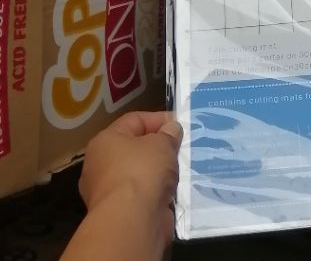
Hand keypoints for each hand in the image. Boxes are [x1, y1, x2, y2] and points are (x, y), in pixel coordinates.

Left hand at [79, 111, 182, 244]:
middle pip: (135, 147)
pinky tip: (172, 188)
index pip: (135, 120)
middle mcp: (100, 164)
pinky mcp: (118, 211)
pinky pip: (141, 192)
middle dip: (159, 146)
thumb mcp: (162, 143)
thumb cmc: (142, 171)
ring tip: (180, 167)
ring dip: (159, 170)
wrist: (131, 220)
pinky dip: (156, 190)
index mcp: (105, 141)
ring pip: (139, 171)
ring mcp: (107, 190)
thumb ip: (168, 134)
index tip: (180, 124)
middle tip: (181, 146)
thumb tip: (171, 129)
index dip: (159, 119)